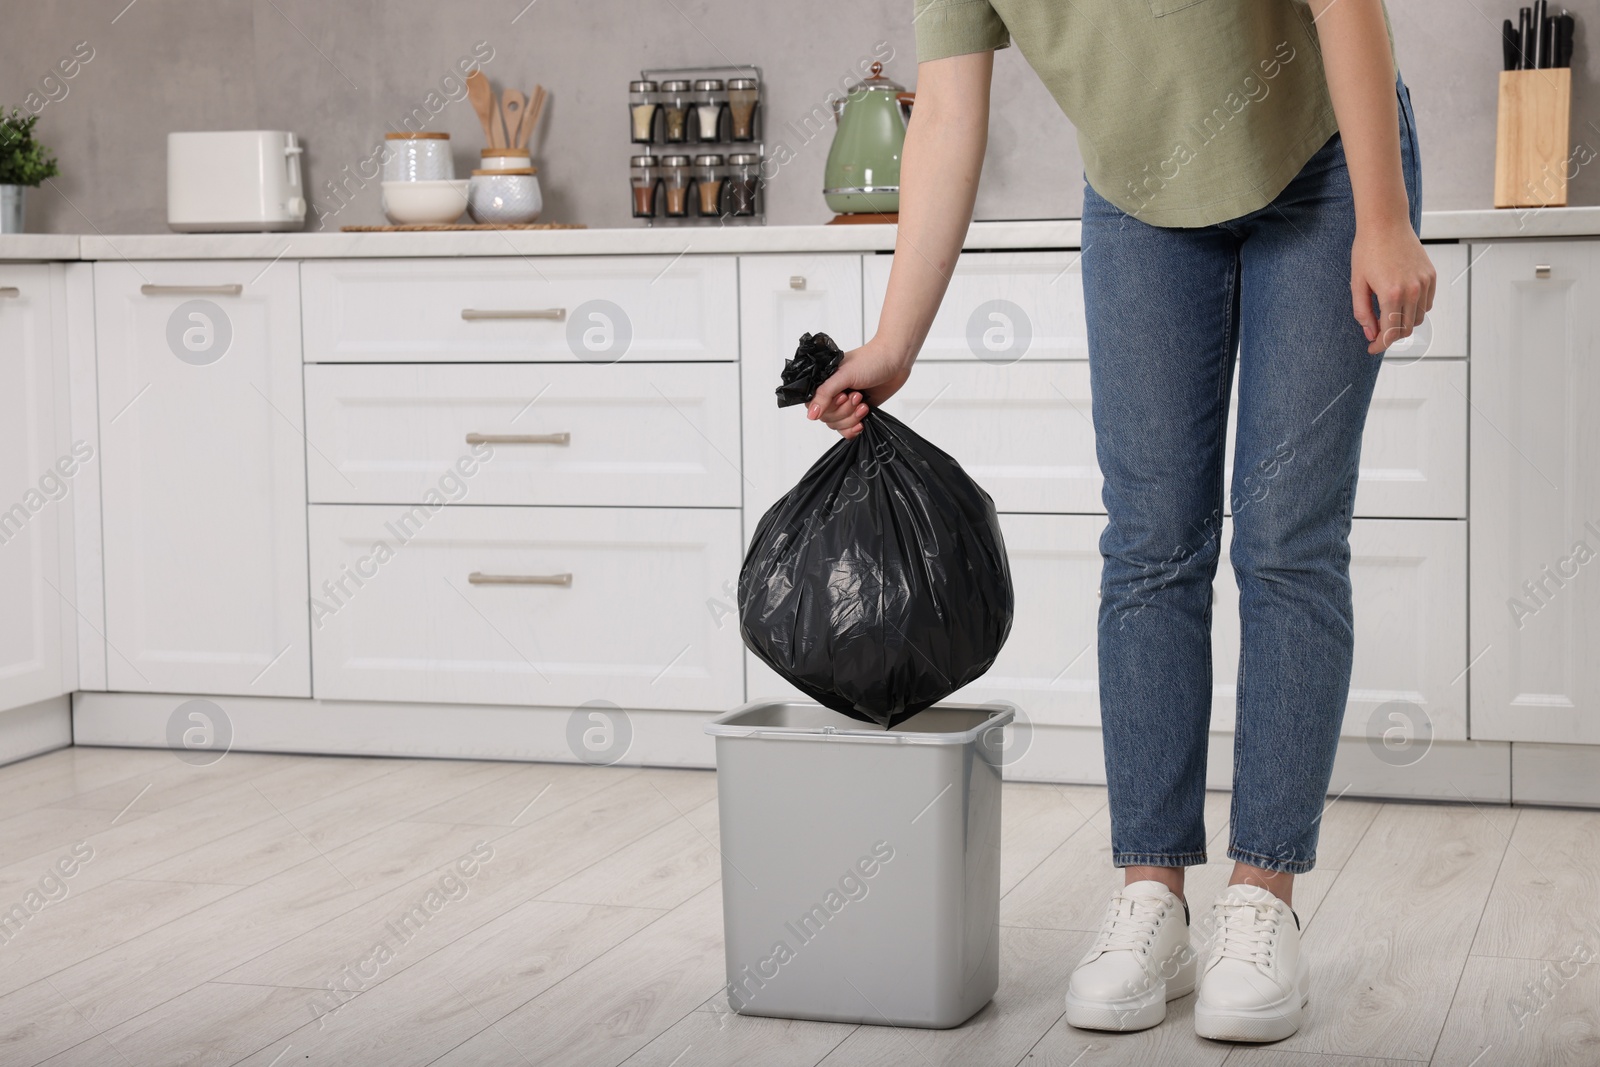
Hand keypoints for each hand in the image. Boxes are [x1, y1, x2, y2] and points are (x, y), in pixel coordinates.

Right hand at [805, 338, 913, 438]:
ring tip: (863, 403)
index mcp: (824, 382)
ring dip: (852, 418)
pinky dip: (854, 428)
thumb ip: (825, 394)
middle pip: (827, 418)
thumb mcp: (844, 376)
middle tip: (857, 396)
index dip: (828, 407)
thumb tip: (811, 414)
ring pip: (838, 425)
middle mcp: (832, 393)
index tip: (843, 396)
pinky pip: (847, 429)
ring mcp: (845, 404)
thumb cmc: (871, 361)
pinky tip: (862, 420)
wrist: (895, 361)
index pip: (813, 406)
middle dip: (844, 411)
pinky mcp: (857, 412)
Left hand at [1351, 219, 1435, 355]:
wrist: (1386, 223)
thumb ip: (1363, 313)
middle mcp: (1412, 291)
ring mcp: (1425, 283)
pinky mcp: (1431, 275)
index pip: (1390, 333)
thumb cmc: (1366, 251)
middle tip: (1378, 335)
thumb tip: (1371, 334)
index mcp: (1391, 294)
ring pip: (1418, 317)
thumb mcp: (1357, 284)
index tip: (1371, 349)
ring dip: (1404, 322)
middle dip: (1391, 336)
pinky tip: (1402, 304)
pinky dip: (1416, 309)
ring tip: (1388, 317)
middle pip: (1406, 328)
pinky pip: (1427, 303)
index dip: (1380, 345)